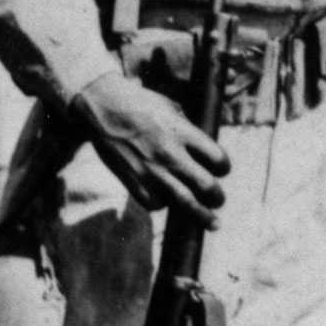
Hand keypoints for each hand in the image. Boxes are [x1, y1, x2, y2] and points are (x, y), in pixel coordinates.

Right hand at [69, 72, 231, 224]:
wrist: (102, 108)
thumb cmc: (141, 104)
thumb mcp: (172, 109)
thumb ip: (189, 132)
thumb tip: (205, 153)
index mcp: (183, 132)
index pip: (217, 160)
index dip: (223, 167)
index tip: (221, 170)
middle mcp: (169, 153)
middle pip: (206, 186)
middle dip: (217, 197)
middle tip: (218, 200)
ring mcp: (150, 170)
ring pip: (184, 202)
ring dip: (201, 214)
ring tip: (210, 221)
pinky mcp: (132, 181)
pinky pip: (155, 203)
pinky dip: (164, 204)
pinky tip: (168, 200)